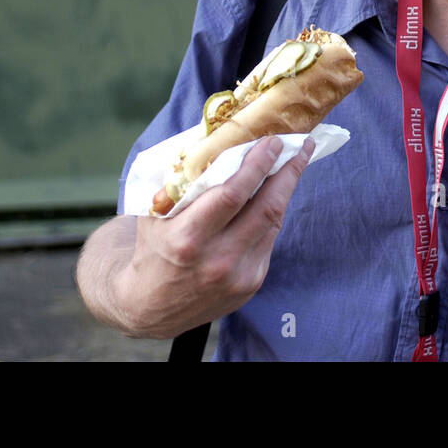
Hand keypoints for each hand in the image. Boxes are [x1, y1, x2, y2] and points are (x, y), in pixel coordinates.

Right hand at [114, 134, 314, 338]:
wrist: (148, 306)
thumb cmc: (151, 249)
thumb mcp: (155, 216)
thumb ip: (183, 185)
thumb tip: (218, 144)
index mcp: (188, 238)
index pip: (233, 194)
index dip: (257, 164)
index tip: (272, 141)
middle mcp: (217, 259)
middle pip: (266, 207)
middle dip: (287, 171)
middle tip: (298, 145)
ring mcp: (238, 275)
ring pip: (273, 222)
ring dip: (286, 189)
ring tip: (294, 163)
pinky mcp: (250, 284)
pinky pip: (268, 239)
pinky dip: (272, 214)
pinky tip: (275, 195)